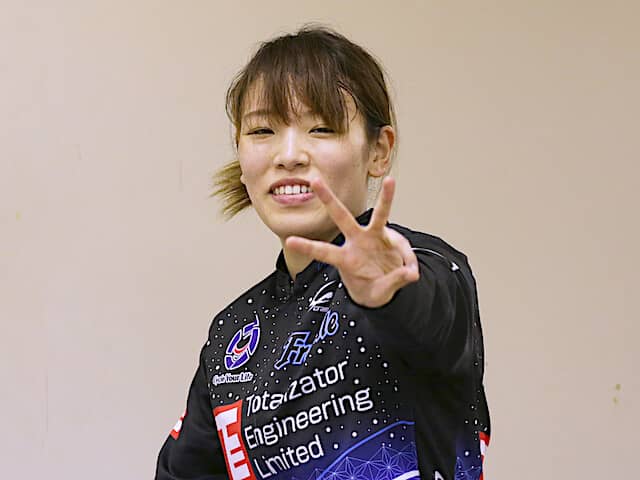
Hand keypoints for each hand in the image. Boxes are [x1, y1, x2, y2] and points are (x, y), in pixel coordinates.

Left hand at [285, 176, 419, 307]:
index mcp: (346, 259)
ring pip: (380, 216)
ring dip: (386, 199)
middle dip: (328, 200)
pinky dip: (409, 261)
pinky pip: (403, 246)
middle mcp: (357, 243)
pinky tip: (409, 273)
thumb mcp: (379, 293)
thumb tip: (412, 274)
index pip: (324, 252)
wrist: (385, 287)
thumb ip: (394, 282)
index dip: (308, 247)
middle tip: (315, 181)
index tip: (290, 241)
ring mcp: (373, 238)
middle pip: (342, 218)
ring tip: (391, 181)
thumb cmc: (373, 289)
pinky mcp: (390, 239)